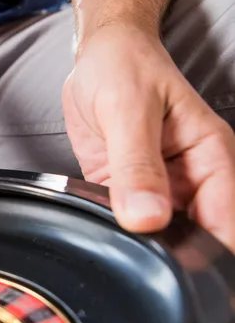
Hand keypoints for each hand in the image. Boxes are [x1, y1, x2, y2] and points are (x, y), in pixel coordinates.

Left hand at [63, 23, 234, 250]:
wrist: (99, 54)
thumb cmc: (124, 65)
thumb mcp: (128, 108)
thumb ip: (136, 164)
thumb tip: (146, 218)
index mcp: (213, 157)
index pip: (226, 225)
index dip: (204, 254)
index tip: (172, 269)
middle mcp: (195, 179)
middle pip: (196, 240)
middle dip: (170, 256)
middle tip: (136, 256)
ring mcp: (164, 190)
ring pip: (162, 239)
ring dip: (140, 247)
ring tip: (116, 239)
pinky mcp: (132, 195)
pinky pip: (129, 226)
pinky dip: (116, 232)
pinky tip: (102, 226)